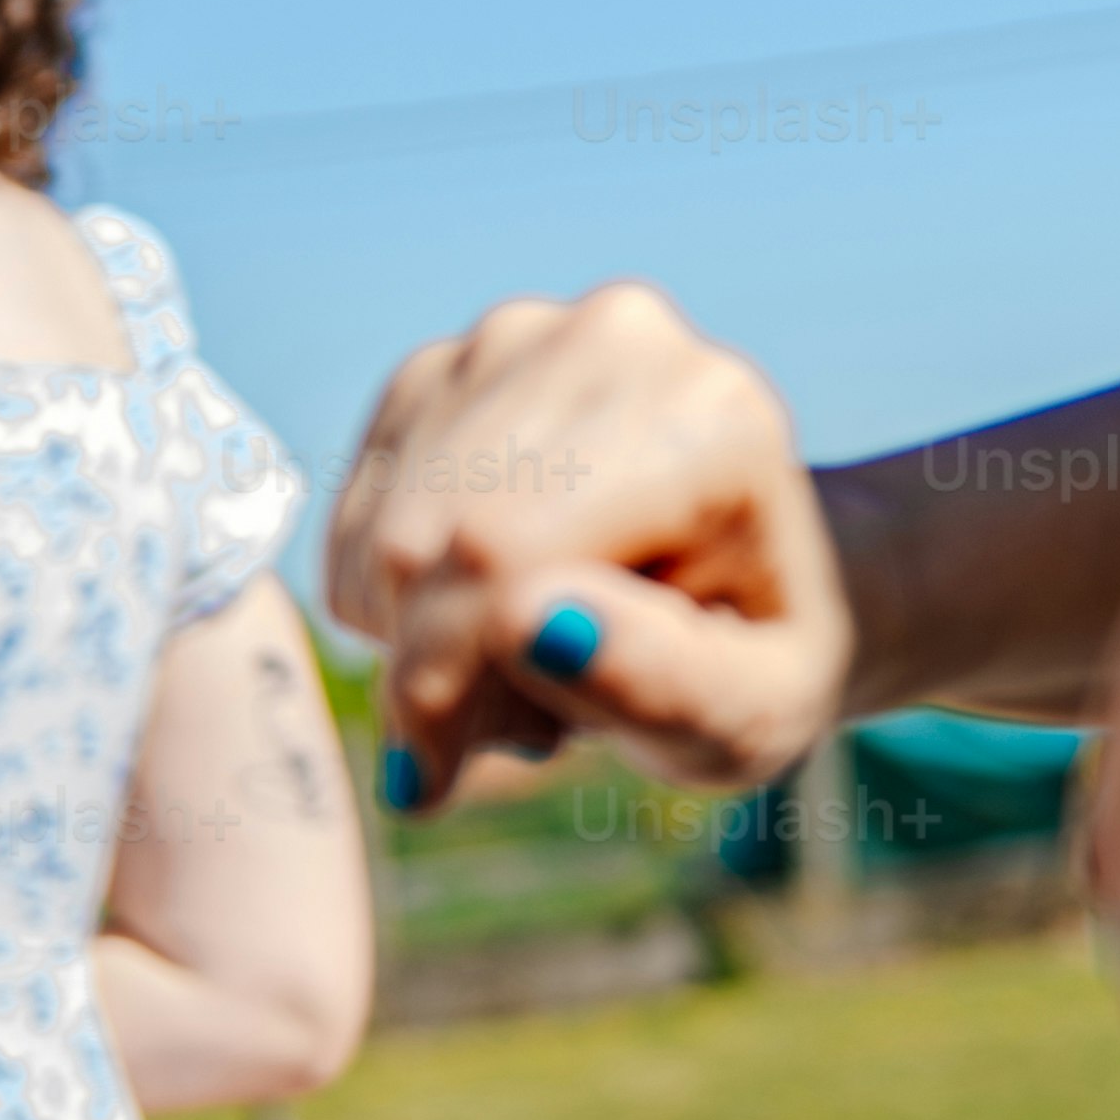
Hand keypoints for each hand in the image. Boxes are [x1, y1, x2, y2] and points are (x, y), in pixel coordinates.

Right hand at [320, 284, 859, 806]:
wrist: (762, 568)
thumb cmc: (760, 654)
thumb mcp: (752, 711)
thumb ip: (662, 684)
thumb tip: (529, 622)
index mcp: (707, 420)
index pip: (500, 549)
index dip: (439, 681)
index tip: (426, 784)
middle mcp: (610, 342)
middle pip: (426, 536)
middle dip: (436, 664)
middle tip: (525, 725)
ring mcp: (519, 336)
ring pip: (380, 531)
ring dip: (421, 635)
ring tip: (529, 659)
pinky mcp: (448, 365)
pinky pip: (356, 517)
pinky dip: (393, 596)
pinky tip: (488, 608)